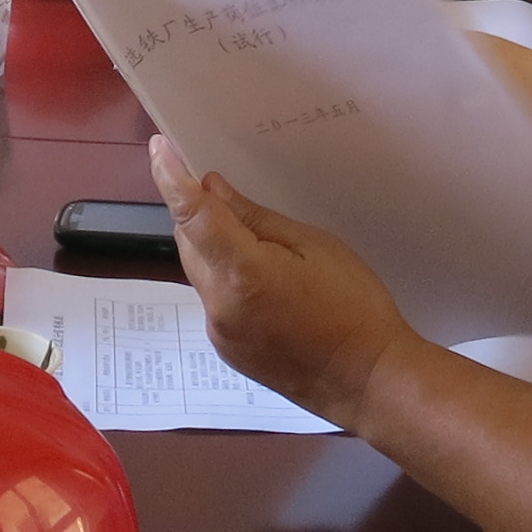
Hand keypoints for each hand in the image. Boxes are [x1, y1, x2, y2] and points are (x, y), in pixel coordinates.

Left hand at [151, 134, 415, 429]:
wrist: (371, 383)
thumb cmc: (355, 309)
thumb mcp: (314, 246)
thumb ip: (257, 219)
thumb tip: (214, 192)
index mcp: (243, 274)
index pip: (191, 215)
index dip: (171, 178)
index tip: (160, 148)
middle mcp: (219, 306)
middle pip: (190, 244)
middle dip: (201, 216)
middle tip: (231, 199)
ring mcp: (220, 334)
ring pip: (201, 273)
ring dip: (214, 251)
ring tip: (264, 249)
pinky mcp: (228, 352)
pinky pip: (214, 302)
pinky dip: (227, 282)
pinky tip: (267, 286)